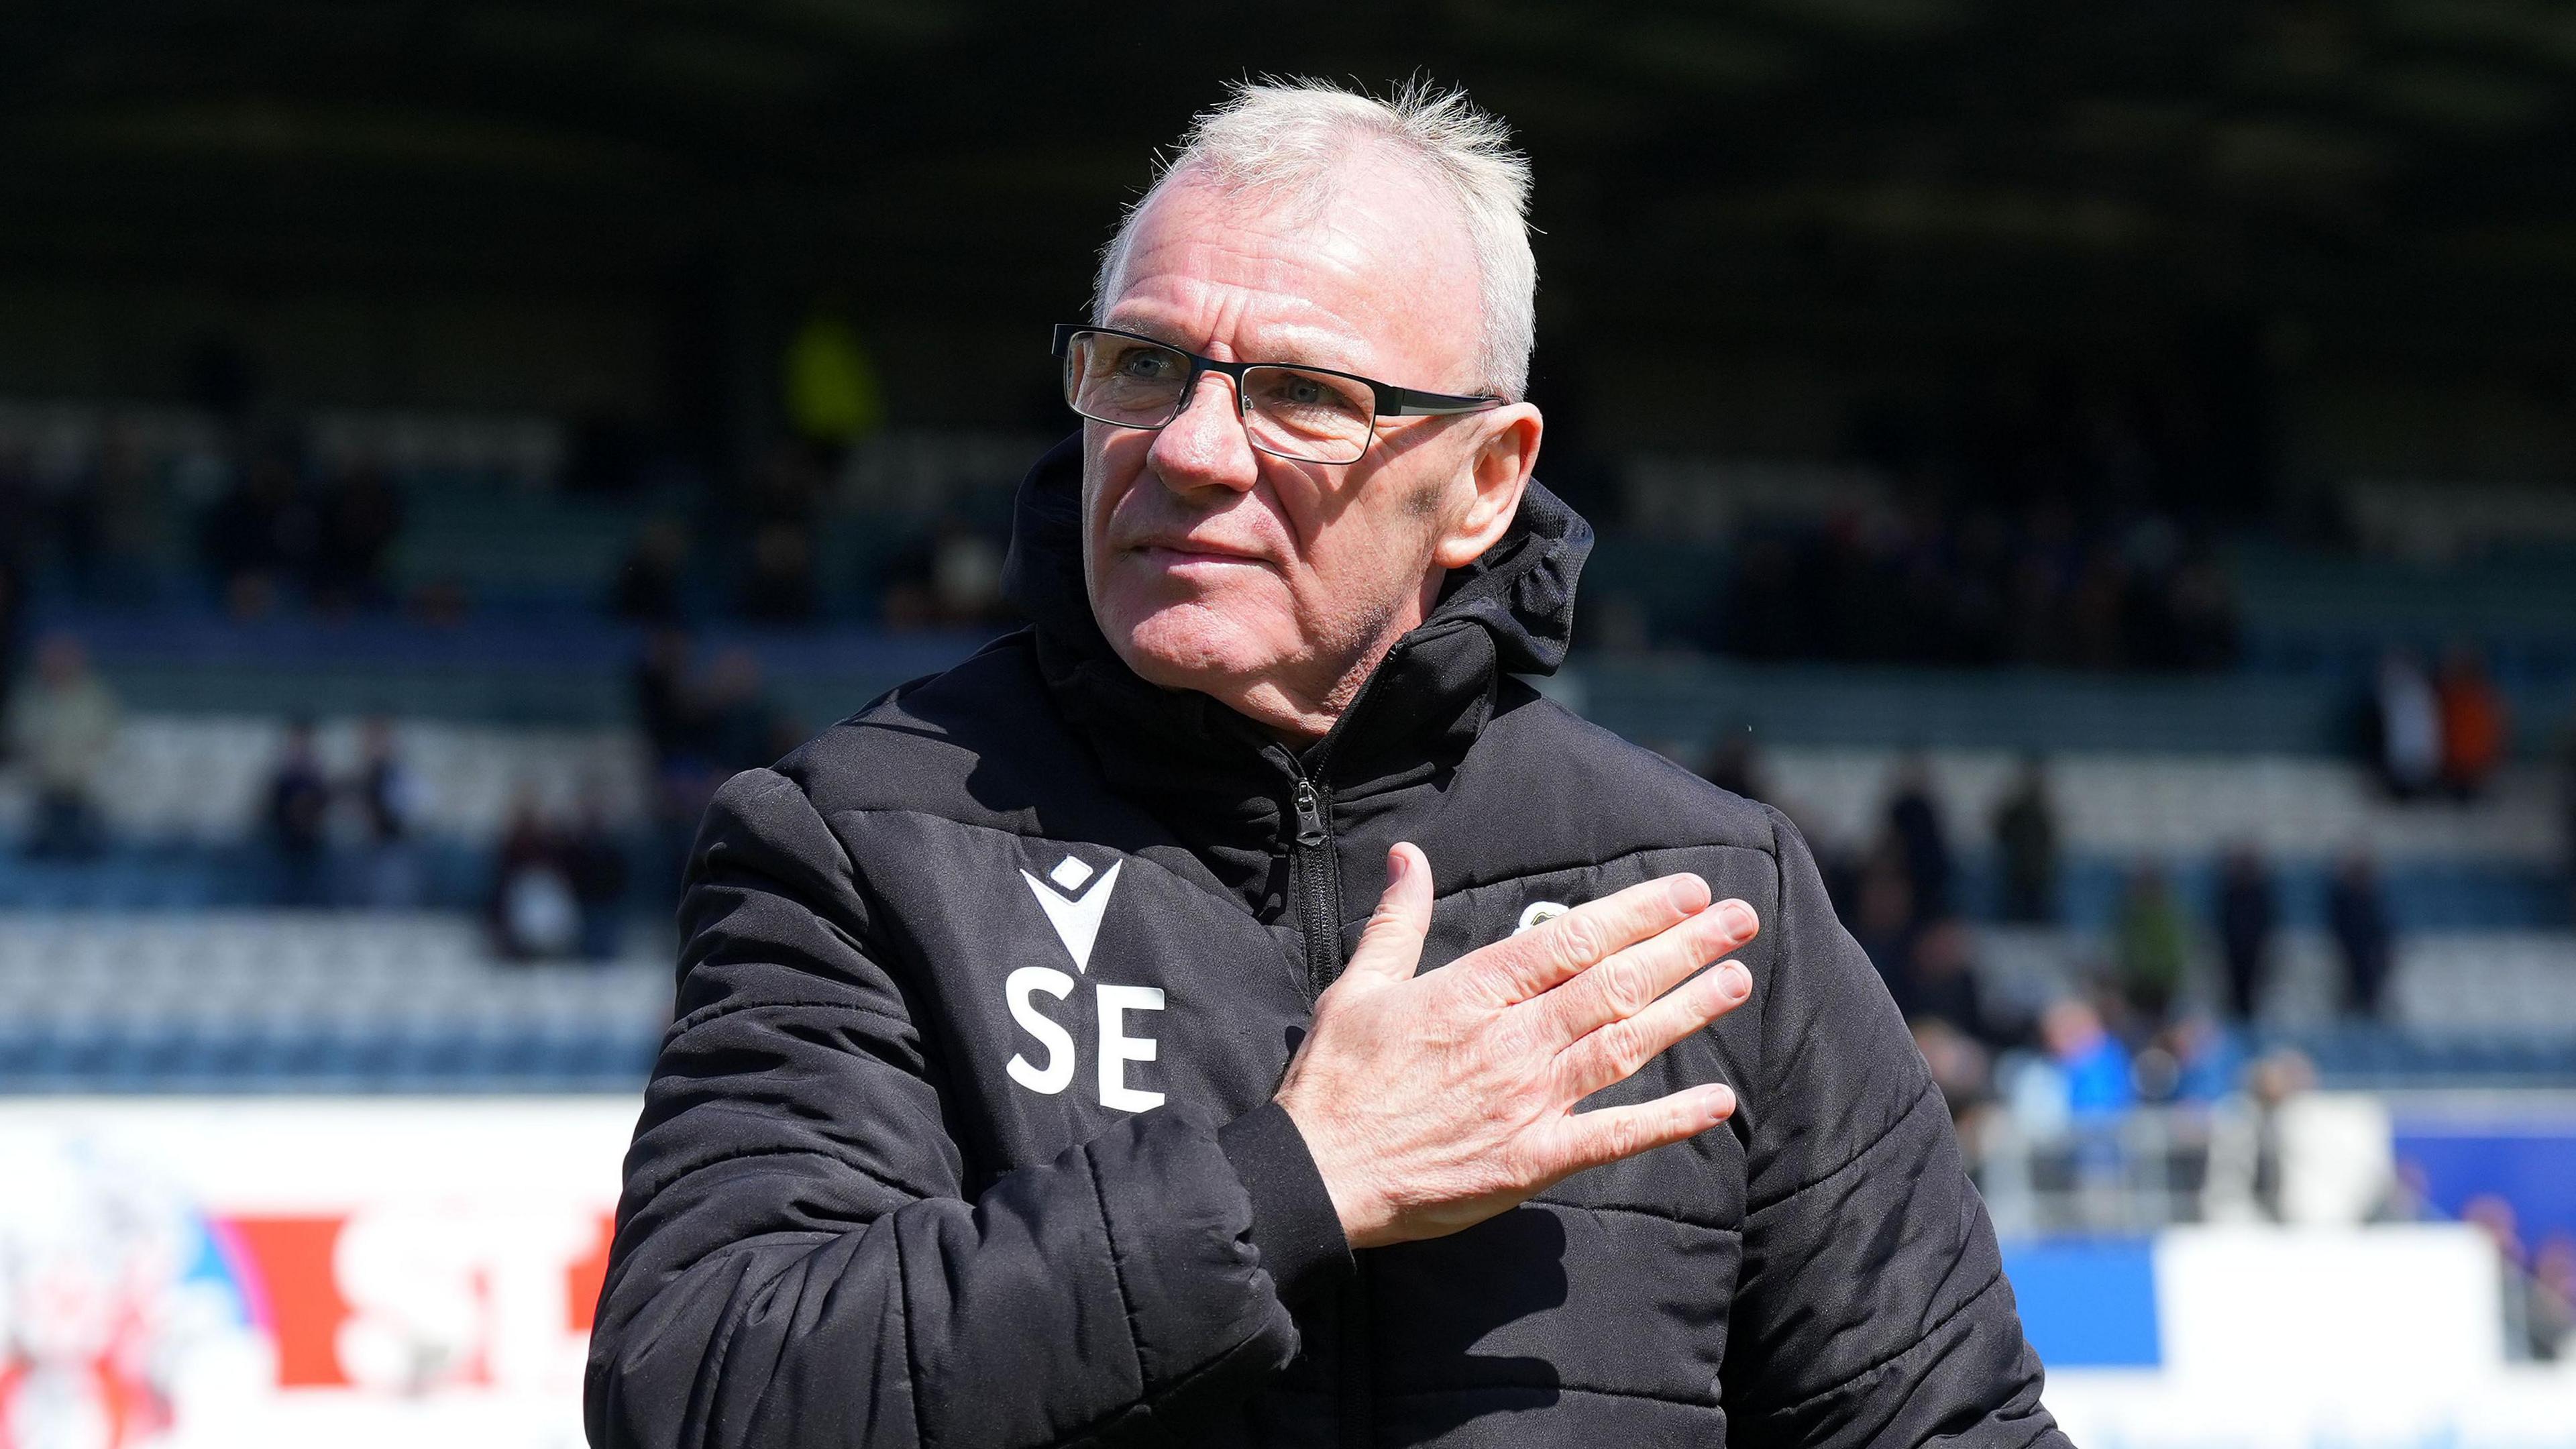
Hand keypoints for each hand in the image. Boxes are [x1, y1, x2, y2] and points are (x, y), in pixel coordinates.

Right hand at [1274, 843, 1757, 1249]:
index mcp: (1472, 993)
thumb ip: (1397, 921)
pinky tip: (1717, 1103)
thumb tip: (1406, 855)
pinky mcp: (1531, 1160)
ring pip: (1623, 1046)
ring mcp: (1527, 1102)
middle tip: (1739, 918)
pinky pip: (1613, 1137)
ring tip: (1738, 980)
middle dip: (1683, 947)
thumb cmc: (1335, 1080)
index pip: (1572, 940)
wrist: (1317, 1175)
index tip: (1687, 890)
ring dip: (1687, 1012)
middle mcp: (1511, 1041)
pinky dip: (1668, 1120)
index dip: (1637, 912)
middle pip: (1613, 984)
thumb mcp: (1357, 986)